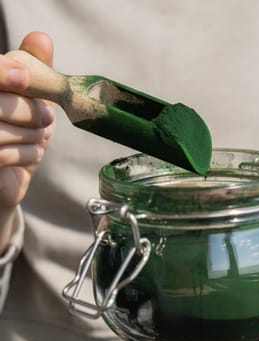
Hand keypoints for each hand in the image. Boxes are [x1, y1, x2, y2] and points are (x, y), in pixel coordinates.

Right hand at [0, 32, 54, 210]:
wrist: (11, 177)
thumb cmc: (20, 132)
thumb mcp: (32, 98)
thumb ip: (34, 69)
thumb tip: (42, 38)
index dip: (4, 72)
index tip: (25, 79)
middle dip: (30, 110)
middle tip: (47, 118)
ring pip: (0, 130)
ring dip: (32, 135)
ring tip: (38, 138)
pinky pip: (3, 155)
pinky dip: (27, 154)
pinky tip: (32, 154)